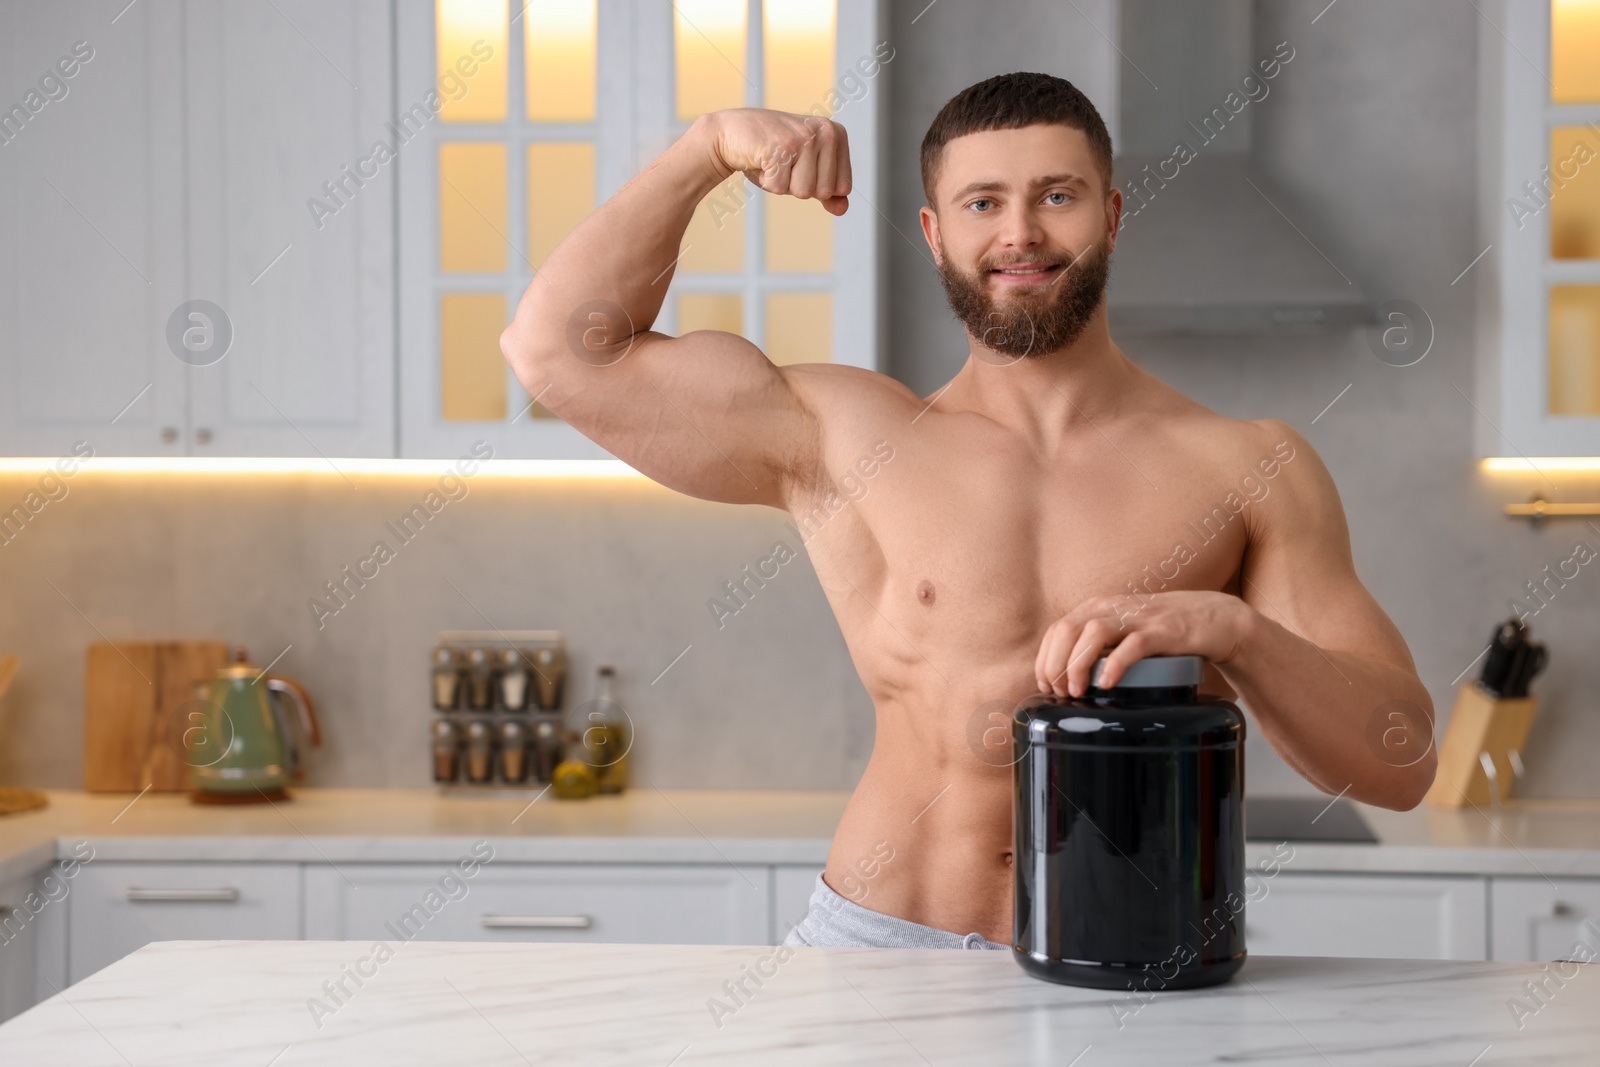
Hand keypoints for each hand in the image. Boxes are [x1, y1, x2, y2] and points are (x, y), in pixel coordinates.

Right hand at [701, 108, 850, 215]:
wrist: (732, 133)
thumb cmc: (771, 154)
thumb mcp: (805, 172)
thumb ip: (828, 190)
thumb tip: (843, 209)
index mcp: (837, 135)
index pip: (843, 187)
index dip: (817, 185)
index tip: (800, 165)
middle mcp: (826, 132)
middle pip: (824, 191)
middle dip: (799, 186)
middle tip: (784, 164)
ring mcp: (804, 138)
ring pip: (803, 192)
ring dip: (783, 184)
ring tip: (774, 162)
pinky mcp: (782, 147)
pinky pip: (780, 188)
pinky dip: (766, 181)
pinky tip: (762, 160)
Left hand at [1033, 591, 1251, 698]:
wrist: (1213, 618)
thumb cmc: (1161, 632)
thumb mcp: (1121, 632)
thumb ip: (1096, 646)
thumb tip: (1064, 680)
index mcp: (1098, 607)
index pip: (1057, 630)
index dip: (1045, 659)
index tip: (1047, 686)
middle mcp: (1112, 607)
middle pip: (1068, 630)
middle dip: (1056, 665)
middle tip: (1061, 694)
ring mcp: (1138, 618)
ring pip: (1093, 633)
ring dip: (1078, 665)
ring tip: (1078, 692)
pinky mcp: (1163, 631)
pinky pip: (1133, 645)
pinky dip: (1115, 664)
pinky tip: (1107, 684)